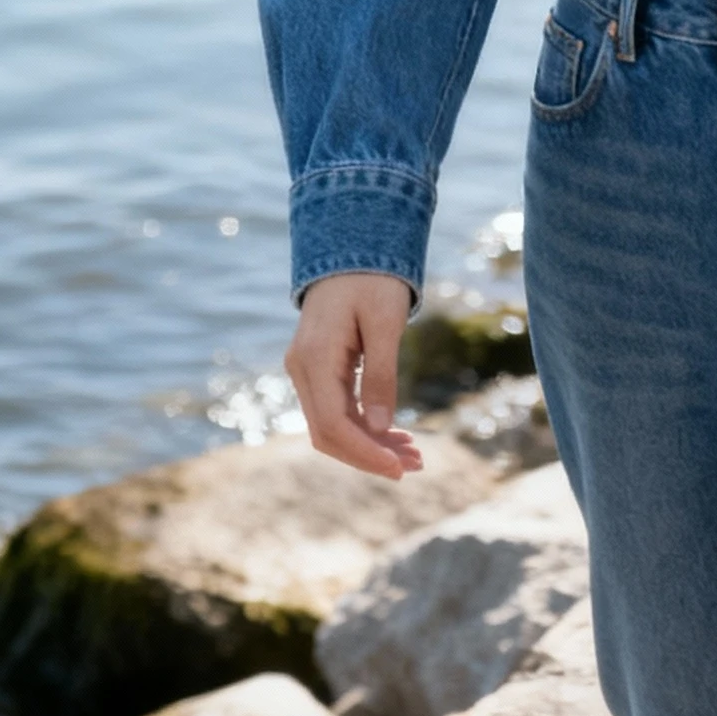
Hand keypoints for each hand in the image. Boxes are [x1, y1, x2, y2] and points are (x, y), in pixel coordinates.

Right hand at [285, 272, 423, 479]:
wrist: (351, 247)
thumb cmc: (372, 279)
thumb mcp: (386, 323)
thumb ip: (381, 374)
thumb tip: (379, 427)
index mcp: (314, 357)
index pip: (333, 423)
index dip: (365, 452)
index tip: (399, 468)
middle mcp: (301, 368)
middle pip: (328, 433)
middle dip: (369, 455)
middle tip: (415, 465)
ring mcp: (305, 370)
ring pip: (331, 425)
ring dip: (369, 444)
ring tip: (413, 455)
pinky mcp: (317, 370)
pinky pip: (336, 409)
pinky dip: (363, 426)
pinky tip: (394, 434)